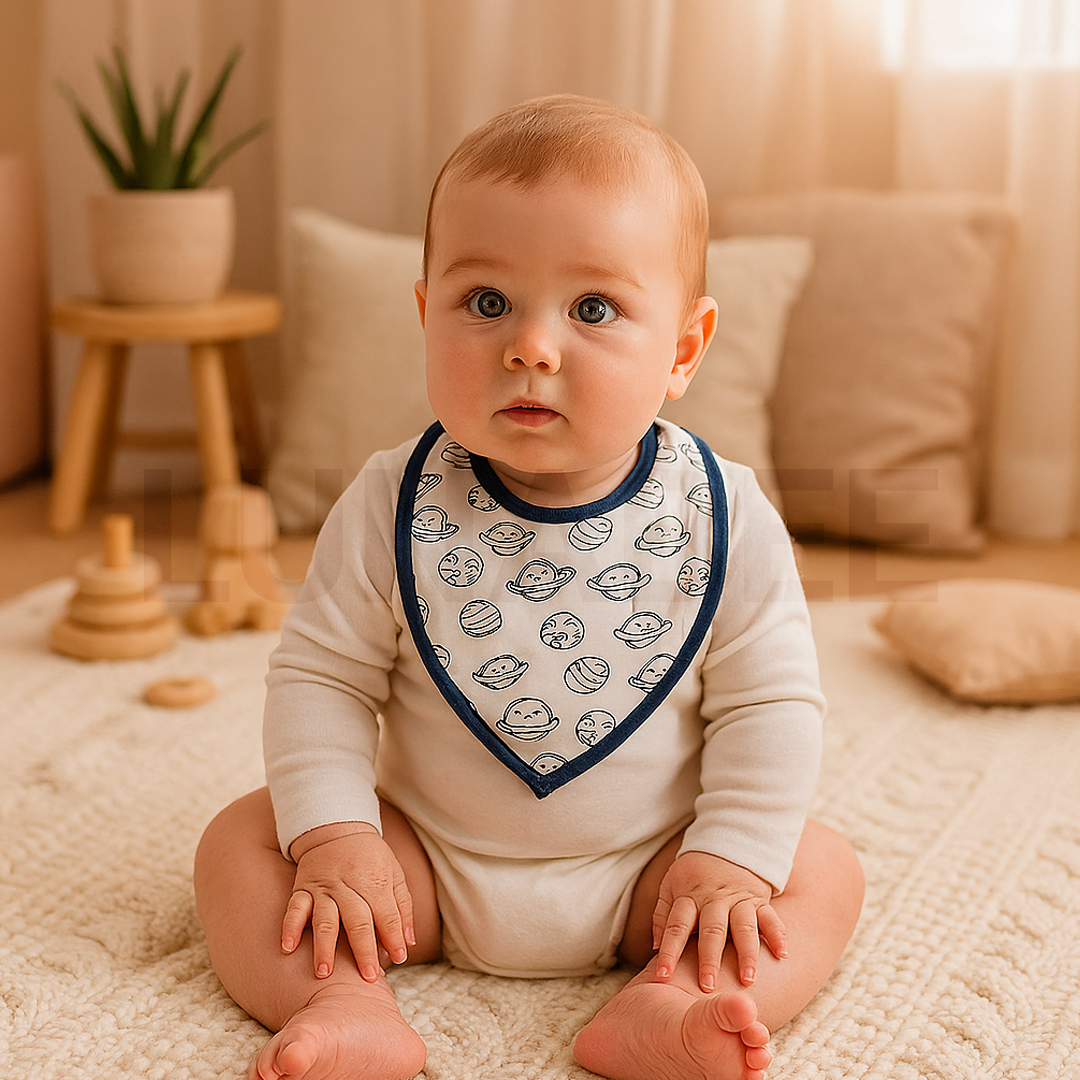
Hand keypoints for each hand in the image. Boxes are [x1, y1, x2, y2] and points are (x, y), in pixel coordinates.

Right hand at [282, 824, 415, 982]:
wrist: (337, 828)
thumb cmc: (371, 857)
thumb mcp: (394, 873)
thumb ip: (403, 907)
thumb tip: (408, 943)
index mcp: (375, 882)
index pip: (386, 914)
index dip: (393, 937)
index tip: (398, 959)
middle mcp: (349, 886)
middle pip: (358, 921)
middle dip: (364, 950)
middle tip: (368, 977)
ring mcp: (324, 888)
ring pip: (325, 919)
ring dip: (324, 947)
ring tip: (324, 973)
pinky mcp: (303, 888)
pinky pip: (294, 908)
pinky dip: (289, 928)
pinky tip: (287, 948)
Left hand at [652, 851, 787, 991]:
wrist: (726, 842)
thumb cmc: (694, 874)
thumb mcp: (671, 885)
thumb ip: (663, 915)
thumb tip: (655, 946)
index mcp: (689, 896)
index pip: (676, 926)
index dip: (669, 951)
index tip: (662, 976)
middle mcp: (714, 899)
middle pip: (712, 930)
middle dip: (710, 959)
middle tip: (707, 987)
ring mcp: (739, 899)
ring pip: (743, 927)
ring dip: (746, 954)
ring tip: (747, 980)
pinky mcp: (759, 899)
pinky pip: (770, 918)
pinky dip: (778, 935)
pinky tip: (782, 955)